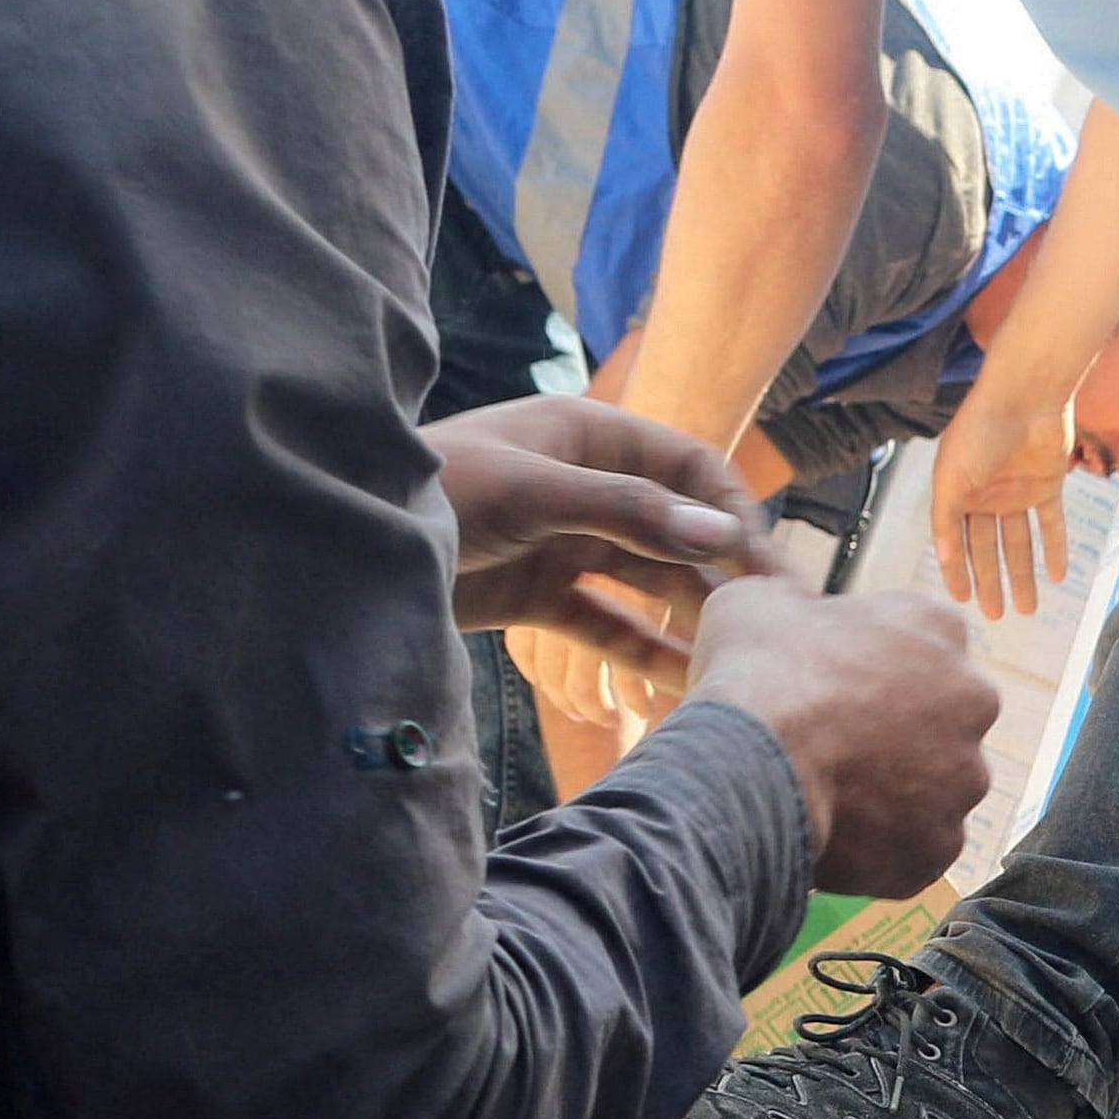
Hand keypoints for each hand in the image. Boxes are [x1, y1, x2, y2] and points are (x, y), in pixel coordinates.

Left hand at [431, 395, 767, 679]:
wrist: (344, 546)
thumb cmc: (432, 491)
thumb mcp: (535, 493)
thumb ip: (631, 515)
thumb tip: (725, 539)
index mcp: (588, 436)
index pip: (689, 465)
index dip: (731, 510)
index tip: (763, 565)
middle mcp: (584, 486)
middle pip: (676, 529)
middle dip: (724, 573)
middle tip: (774, 626)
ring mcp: (564, 541)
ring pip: (647, 581)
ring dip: (690, 617)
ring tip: (736, 663)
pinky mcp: (540, 594)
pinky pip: (608, 624)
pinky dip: (643, 651)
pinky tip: (681, 683)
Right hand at [681, 577, 999, 897]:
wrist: (752, 766)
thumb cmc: (756, 673)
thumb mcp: (759, 602)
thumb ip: (798, 604)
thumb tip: (790, 612)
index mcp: (937, 625)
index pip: (921, 643)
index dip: (873, 666)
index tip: (837, 682)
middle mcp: (973, 698)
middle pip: (941, 719)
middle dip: (898, 732)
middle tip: (838, 742)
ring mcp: (965, 778)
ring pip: (934, 788)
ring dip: (894, 792)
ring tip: (832, 793)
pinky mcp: (943, 844)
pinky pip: (916, 845)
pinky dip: (883, 846)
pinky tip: (838, 835)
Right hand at [933, 360, 1075, 622]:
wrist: (1026, 396)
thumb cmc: (980, 430)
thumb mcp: (952, 477)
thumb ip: (946, 517)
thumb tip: (943, 557)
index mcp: (958, 491)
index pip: (956, 541)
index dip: (958, 571)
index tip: (962, 601)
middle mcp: (986, 493)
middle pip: (989, 548)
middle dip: (991, 582)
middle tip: (996, 617)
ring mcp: (1017, 490)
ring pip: (1020, 542)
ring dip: (1023, 574)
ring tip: (1028, 609)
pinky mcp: (1048, 484)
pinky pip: (1051, 524)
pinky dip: (1054, 548)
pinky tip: (1058, 577)